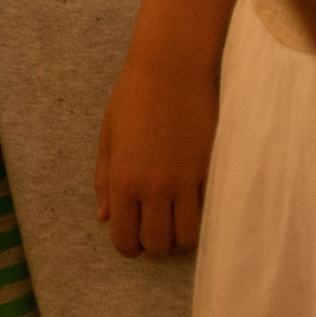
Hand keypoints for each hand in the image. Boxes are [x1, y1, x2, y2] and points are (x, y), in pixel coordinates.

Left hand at [96, 55, 218, 256]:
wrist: (171, 69)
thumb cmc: (132, 97)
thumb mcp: (108, 137)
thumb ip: (105, 181)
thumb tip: (105, 218)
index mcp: (124, 179)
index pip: (125, 238)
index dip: (127, 248)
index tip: (132, 242)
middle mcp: (154, 186)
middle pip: (159, 245)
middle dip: (154, 246)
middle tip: (154, 231)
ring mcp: (186, 181)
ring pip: (187, 237)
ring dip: (180, 237)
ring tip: (175, 220)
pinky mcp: (210, 170)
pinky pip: (208, 212)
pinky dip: (200, 217)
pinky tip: (193, 205)